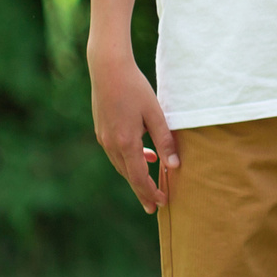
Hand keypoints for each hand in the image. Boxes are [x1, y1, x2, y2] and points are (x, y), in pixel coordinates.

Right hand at [89, 51, 176, 212]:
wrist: (108, 70)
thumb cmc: (135, 89)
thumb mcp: (155, 113)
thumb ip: (164, 140)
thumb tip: (173, 166)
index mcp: (126, 143)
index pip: (139, 177)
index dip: (150, 192)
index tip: (161, 204)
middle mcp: (111, 144)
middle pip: (128, 175)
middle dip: (142, 190)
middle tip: (154, 206)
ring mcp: (104, 138)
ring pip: (122, 165)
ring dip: (136, 175)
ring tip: (152, 184)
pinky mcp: (102, 130)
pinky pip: (117, 153)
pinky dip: (131, 159)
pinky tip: (146, 155)